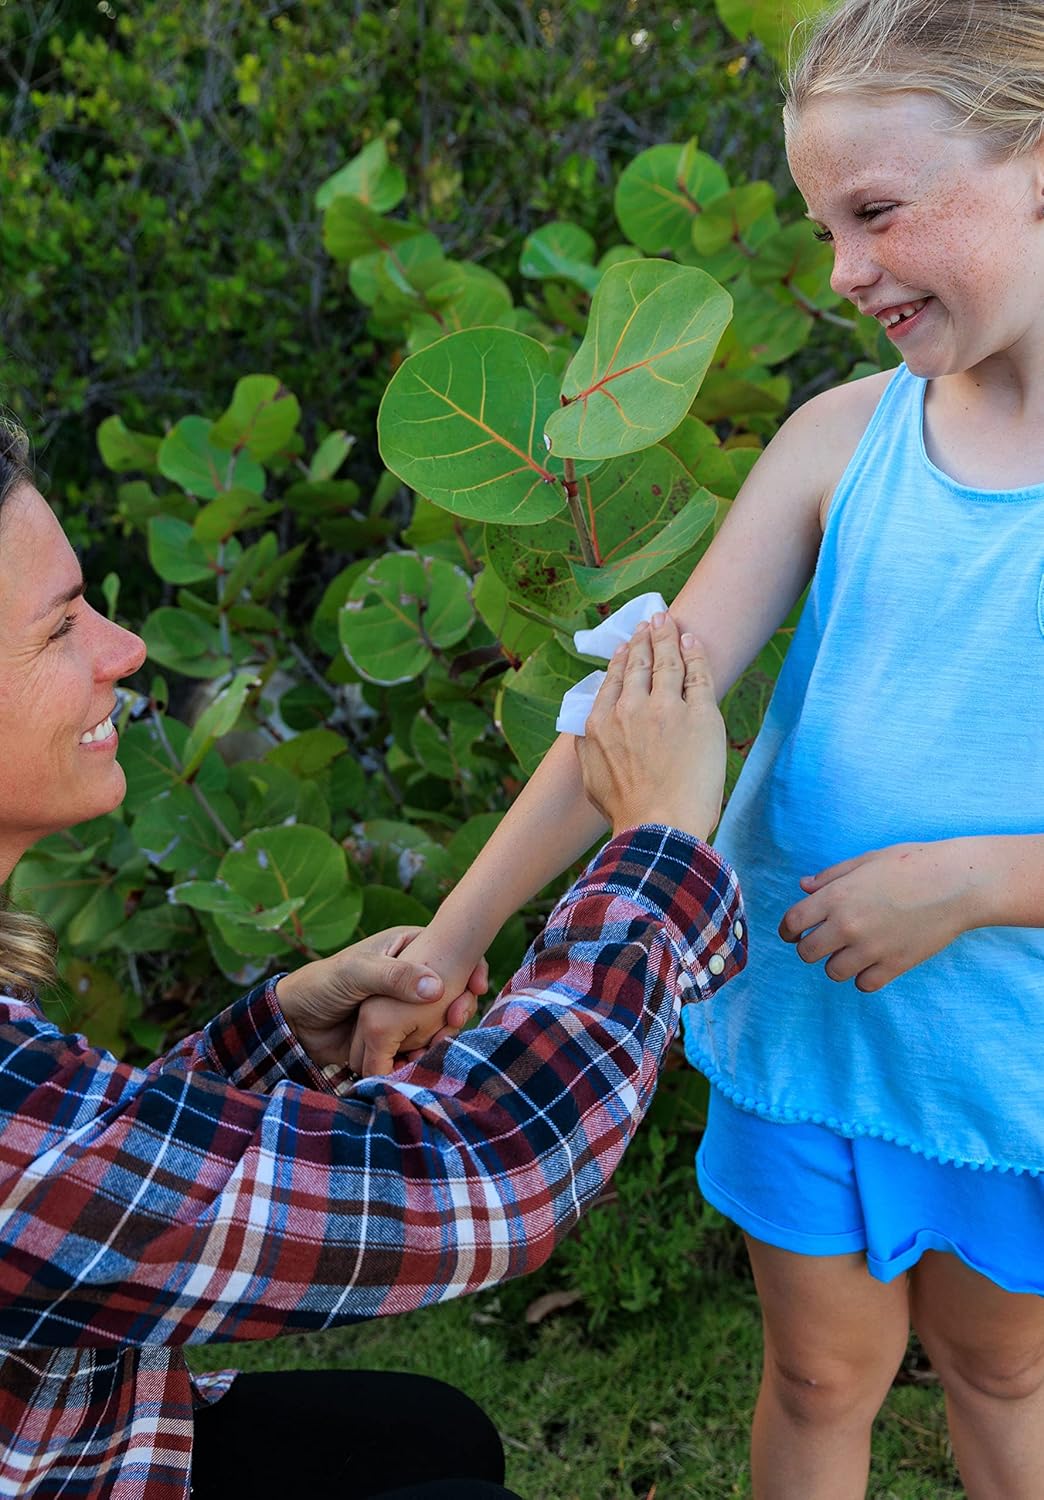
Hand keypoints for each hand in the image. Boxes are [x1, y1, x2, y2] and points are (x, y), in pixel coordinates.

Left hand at [274, 926, 456, 1069]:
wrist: (295, 1022)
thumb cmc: (322, 984)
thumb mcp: (357, 972)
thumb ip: (394, 977)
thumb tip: (437, 987)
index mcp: (407, 949)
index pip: (450, 952)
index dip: (469, 967)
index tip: (478, 985)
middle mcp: (411, 978)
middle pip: (451, 990)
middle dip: (459, 1006)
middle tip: (458, 1018)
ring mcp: (405, 1008)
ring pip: (439, 1019)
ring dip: (444, 1033)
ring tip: (441, 1041)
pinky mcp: (397, 1035)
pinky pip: (421, 1044)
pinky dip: (425, 1052)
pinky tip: (423, 1058)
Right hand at [576, 613, 725, 842]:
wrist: (658, 827)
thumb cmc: (625, 812)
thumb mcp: (590, 780)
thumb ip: (585, 749)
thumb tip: (582, 733)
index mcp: (601, 722)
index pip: (612, 680)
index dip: (621, 659)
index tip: (626, 646)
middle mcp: (630, 707)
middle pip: (640, 663)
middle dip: (645, 637)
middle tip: (651, 620)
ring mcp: (666, 708)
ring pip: (667, 661)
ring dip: (668, 635)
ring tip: (669, 620)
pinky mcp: (699, 714)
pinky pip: (698, 674)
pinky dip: (694, 653)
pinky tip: (692, 640)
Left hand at [778, 840, 979, 991]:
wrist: (957, 883)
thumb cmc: (913, 864)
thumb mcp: (867, 861)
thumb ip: (832, 876)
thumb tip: (804, 887)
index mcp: (837, 896)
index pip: (793, 922)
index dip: (788, 930)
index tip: (793, 933)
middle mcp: (848, 925)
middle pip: (807, 953)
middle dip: (810, 948)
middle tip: (823, 943)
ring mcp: (871, 948)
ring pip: (833, 972)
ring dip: (837, 964)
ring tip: (852, 952)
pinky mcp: (895, 965)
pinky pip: (864, 984)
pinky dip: (864, 977)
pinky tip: (872, 963)